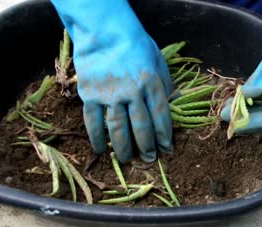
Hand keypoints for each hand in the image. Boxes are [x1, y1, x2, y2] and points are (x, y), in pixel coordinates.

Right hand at [51, 0, 172, 161]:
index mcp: (151, 83)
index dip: (164, 136)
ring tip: (127, 160)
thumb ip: (164, 84)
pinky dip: (97, 138)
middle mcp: (132, 92)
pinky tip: (101, 150)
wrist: (103, 31)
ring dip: (123, 148)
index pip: (161, 116)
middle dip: (146, 147)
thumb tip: (172, 105)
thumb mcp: (158, 60)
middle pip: (141, 127)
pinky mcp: (90, 95)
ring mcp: (109, 95)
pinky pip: (93, 122)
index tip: (166, 149)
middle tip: (149, 160)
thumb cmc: (134, 44)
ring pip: (118, 129)